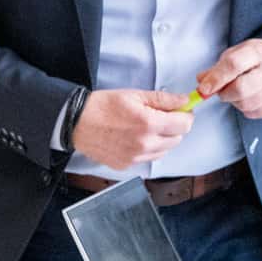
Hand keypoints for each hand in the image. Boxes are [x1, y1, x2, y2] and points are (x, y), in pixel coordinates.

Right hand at [72, 89, 193, 169]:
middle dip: (174, 127)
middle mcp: (145, 144)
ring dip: (162, 140)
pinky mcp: (127, 165)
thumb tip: (184, 101)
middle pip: (178, 139)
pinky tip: (134, 138)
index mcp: (149, 124)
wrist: (76, 122)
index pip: (185, 125)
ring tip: (145, 128)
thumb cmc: (102, 106)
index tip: (180, 111)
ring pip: (164, 151)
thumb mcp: (134, 95)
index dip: (185, 115)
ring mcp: (135, 157)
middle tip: (160, 117)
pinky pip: (148, 158)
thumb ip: (163, 99)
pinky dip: (148, 149)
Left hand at [199, 40, 261, 120]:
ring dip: (234, 101)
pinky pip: (253, 113)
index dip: (216, 78)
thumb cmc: (255, 58)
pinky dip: (245, 108)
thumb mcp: (236, 54)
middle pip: (241, 89)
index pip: (234, 65)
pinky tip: (249, 97)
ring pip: (245, 104)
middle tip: (221, 91)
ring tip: (238, 91)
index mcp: (257, 52)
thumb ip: (217, 68)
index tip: (203, 89)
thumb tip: (201, 81)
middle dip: (224, 93)